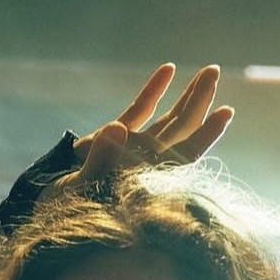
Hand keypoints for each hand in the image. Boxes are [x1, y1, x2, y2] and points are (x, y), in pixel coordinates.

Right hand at [44, 63, 233, 198]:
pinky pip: (140, 111)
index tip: (226, 112)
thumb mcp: (83, 189)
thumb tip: (117, 128)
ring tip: (208, 71)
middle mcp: (147, 162)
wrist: (52, 210)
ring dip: (187, 95)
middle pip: (182, 130)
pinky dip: (153, 90)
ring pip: (169, 120)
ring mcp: (135, 148)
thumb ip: (100, 162)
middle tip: (213, 71)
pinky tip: (168, 69)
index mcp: (147, 177)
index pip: (186, 154)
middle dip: (199, 101)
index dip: (206, 134)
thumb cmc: (71, 208)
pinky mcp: (116, 137)